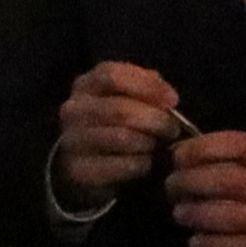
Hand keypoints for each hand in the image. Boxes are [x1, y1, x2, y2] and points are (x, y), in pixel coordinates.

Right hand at [48, 58, 183, 199]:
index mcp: (86, 85)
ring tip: (158, 146)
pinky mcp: (79, 171)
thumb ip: (148, 89)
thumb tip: (168, 98)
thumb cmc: (117, 125)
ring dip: (149, 143)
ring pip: (122, 138)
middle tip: (172, 130)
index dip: (147, 86)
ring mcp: (72, 140)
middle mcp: (73, 110)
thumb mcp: (129, 98)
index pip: (113, 76)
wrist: (91, 166)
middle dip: (156, 120)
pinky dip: (142, 164)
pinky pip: (123, 165)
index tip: (173, 100)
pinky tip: (146, 163)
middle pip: (120, 109)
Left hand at [166, 129, 245, 246]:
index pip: (240, 144)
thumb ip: (240, 162)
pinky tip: (195, 243)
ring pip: (230, 216)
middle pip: (229, 180)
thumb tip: (184, 156)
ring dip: (197, 214)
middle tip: (171, 188)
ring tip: (179, 214)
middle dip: (191, 182)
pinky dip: (212, 245)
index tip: (178, 156)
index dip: (204, 147)